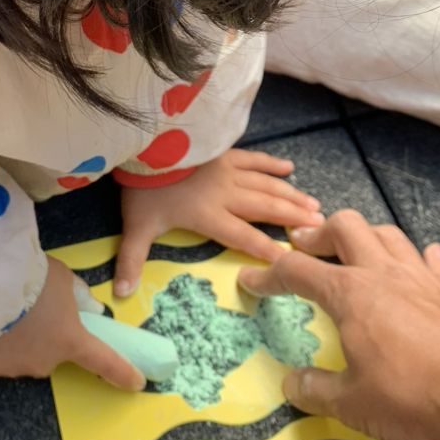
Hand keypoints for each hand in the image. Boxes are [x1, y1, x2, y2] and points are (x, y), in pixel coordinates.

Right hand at [0, 255, 145, 389]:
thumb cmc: (31, 278)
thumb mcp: (63, 278)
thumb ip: (78, 296)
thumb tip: (92, 309)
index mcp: (72, 341)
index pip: (104, 361)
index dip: (122, 373)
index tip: (137, 384)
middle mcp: (46, 362)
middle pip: (52, 353)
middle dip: (47, 337)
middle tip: (34, 310)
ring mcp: (14, 368)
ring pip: (22, 356)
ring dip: (19, 340)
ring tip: (4, 311)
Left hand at [115, 148, 322, 296]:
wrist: (144, 145)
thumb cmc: (142, 188)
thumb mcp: (135, 227)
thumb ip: (131, 260)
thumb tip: (120, 293)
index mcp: (209, 215)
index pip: (244, 237)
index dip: (267, 249)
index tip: (291, 261)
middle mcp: (225, 194)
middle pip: (265, 208)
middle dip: (292, 218)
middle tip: (319, 226)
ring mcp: (227, 170)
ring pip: (266, 185)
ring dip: (291, 195)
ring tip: (314, 205)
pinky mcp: (223, 152)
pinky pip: (253, 158)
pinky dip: (271, 164)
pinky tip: (288, 168)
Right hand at [237, 210, 439, 439]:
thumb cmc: (413, 398)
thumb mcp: (353, 406)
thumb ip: (317, 391)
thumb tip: (292, 385)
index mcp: (351, 294)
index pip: (297, 272)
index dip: (267, 274)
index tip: (249, 280)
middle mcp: (385, 274)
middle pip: (347, 227)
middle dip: (320, 234)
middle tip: (306, 250)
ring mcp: (424, 279)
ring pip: (390, 234)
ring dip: (368, 237)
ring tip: (358, 253)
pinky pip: (437, 262)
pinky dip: (423, 258)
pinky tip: (423, 261)